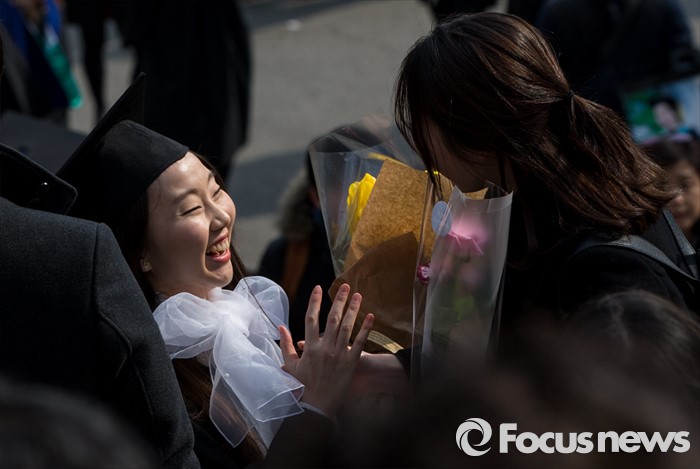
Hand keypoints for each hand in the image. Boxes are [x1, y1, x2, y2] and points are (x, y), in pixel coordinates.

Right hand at [279, 283, 373, 415]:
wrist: (317, 407)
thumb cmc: (302, 386)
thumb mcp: (291, 365)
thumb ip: (286, 345)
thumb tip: (280, 327)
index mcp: (309, 347)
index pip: (311, 318)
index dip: (315, 301)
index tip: (318, 288)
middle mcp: (325, 348)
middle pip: (332, 318)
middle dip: (338, 300)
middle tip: (344, 286)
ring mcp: (339, 355)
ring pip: (347, 327)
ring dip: (353, 309)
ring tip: (358, 295)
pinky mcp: (351, 363)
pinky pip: (360, 343)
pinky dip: (365, 329)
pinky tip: (370, 316)